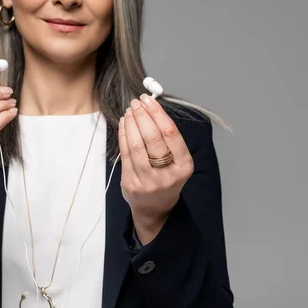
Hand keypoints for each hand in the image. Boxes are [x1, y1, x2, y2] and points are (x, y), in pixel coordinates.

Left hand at [118, 94, 193, 241]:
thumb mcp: (177, 162)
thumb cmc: (167, 178)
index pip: (171, 134)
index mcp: (183, 166)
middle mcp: (167, 175)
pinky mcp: (131, 184)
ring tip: (129, 111)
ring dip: (131, 124)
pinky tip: (123, 125)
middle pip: (153, 139)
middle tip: (136, 102)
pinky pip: (125, 155)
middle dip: (142, 116)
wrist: (155, 207)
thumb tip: (151, 108)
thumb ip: (167, 139)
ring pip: (136, 146)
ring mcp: (148, 181)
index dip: (158, 113)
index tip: (149, 100)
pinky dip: (123, 136)